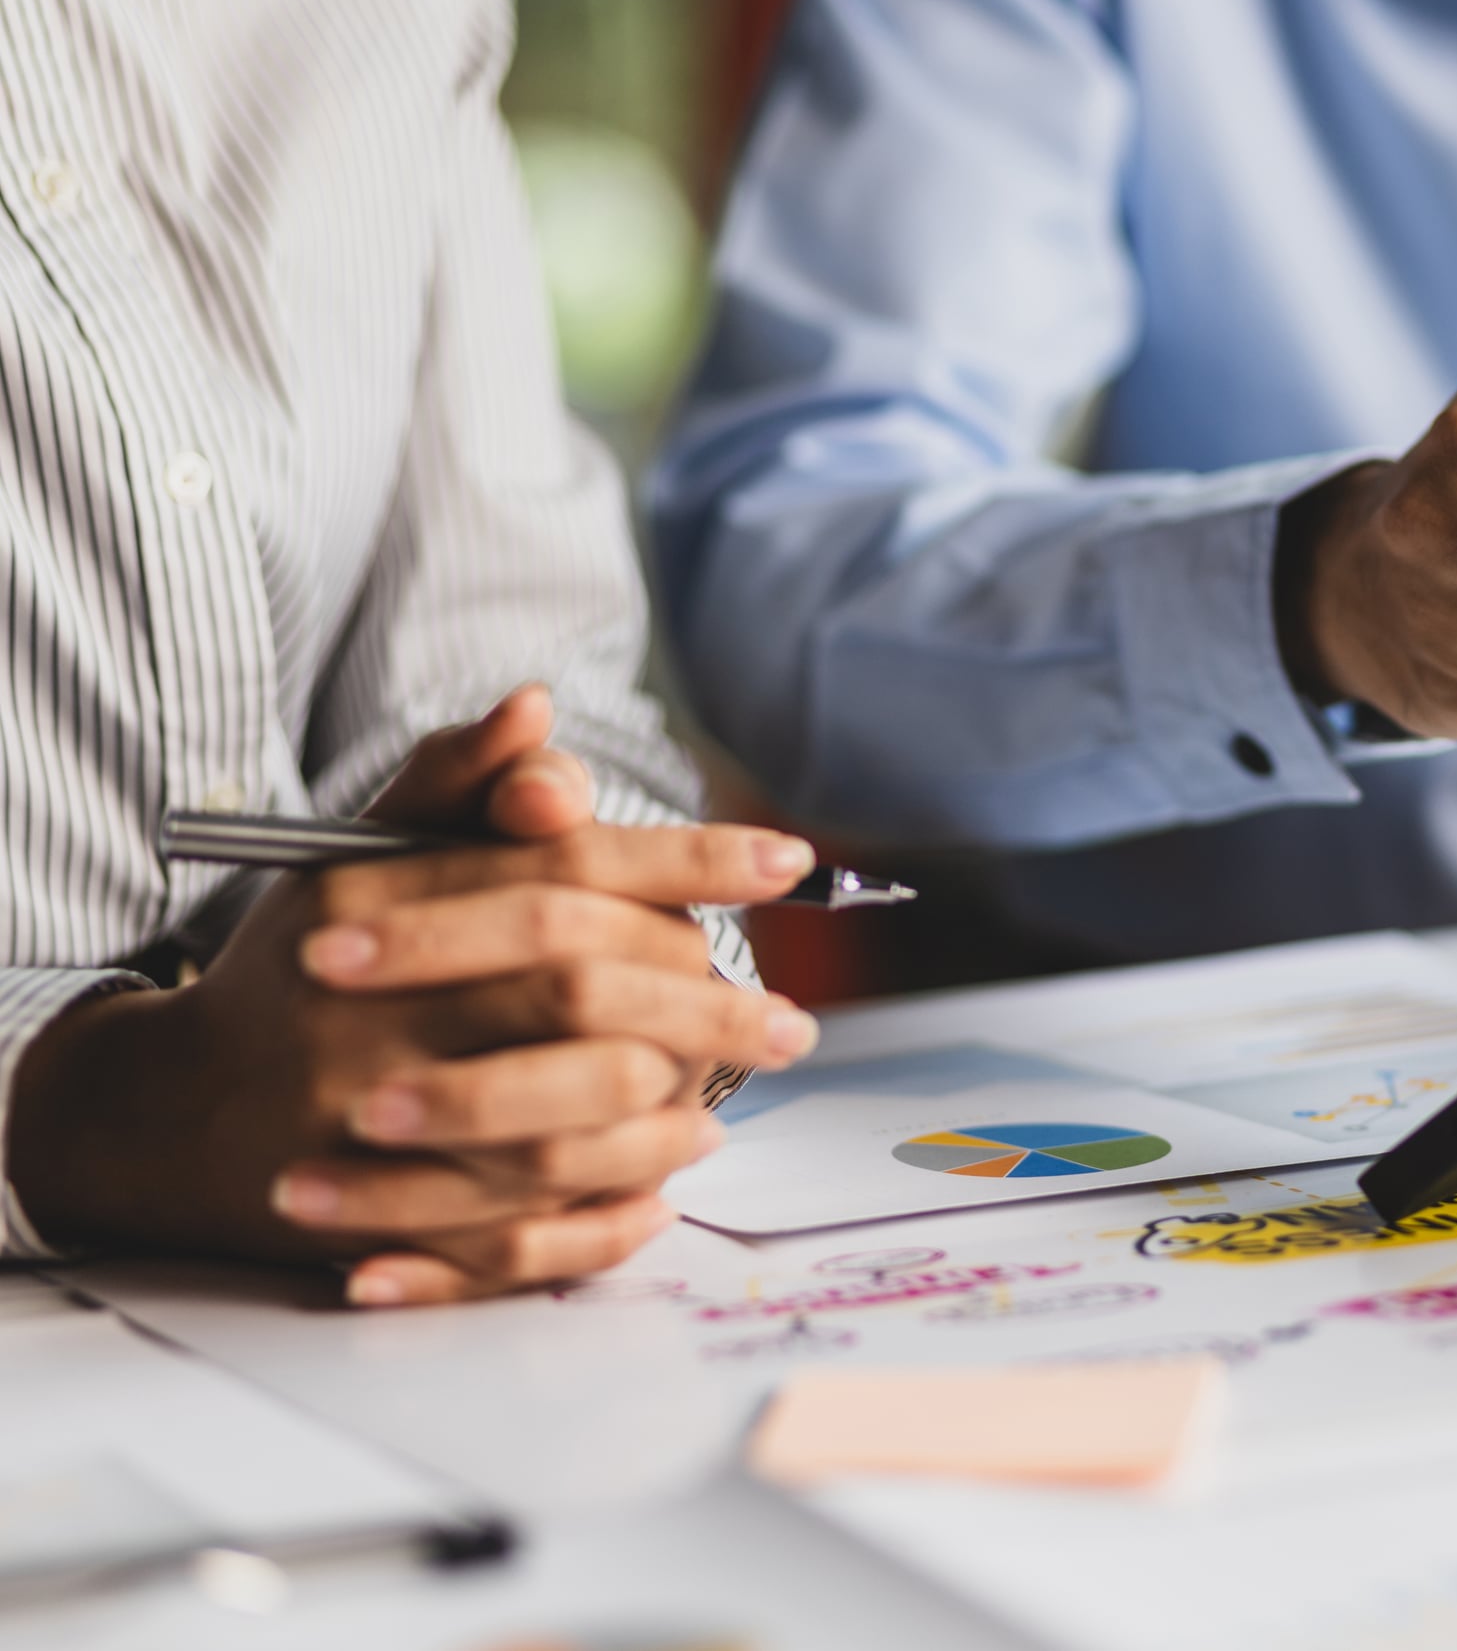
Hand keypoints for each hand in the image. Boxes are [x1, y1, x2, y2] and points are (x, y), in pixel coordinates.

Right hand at [7, 689, 820, 1303]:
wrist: (173, 1112)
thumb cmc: (305, 964)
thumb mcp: (360, 856)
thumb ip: (454, 782)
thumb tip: (538, 714)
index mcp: (370, 905)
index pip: (558, 869)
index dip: (688, 859)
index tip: (786, 861)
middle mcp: (366, 1014)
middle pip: (575, 992)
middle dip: (706, 1003)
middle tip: (791, 1020)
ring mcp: (366, 1129)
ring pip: (557, 1127)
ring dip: (668, 1115)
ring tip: (732, 1100)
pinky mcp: (376, 1224)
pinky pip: (515, 1235)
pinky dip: (604, 1217)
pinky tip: (664, 1186)